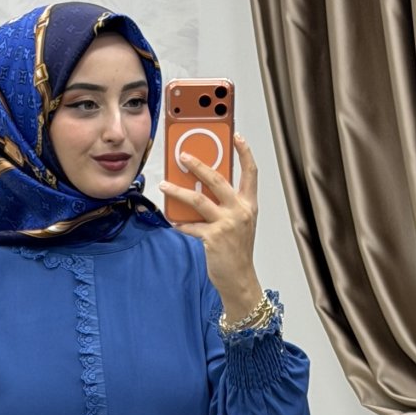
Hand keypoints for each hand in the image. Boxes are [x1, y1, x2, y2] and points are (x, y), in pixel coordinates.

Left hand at [160, 132, 262, 318]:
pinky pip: (191, 226)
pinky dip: (179, 223)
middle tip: (183, 156)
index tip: (237, 136)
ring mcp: (226, 224)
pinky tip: (171, 220)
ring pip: (198, 200)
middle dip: (198, 165)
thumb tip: (204, 188)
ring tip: (164, 185)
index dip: (245, 152)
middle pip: (217, 180)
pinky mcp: (213, 238)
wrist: (239, 278)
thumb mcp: (239, 223)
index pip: (251, 172)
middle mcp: (240, 211)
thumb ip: (227, 205)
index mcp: (249, 204)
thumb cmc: (237, 251)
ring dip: (178, 191)